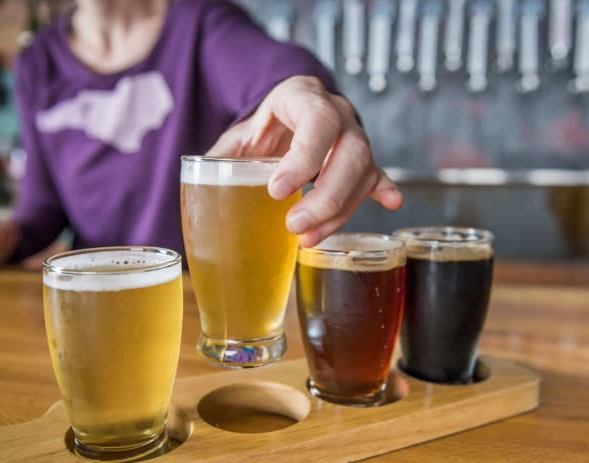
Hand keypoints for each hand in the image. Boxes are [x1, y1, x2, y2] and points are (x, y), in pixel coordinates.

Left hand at [207, 76, 402, 246]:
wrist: (290, 108)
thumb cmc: (267, 123)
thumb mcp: (241, 133)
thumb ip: (224, 157)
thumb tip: (198, 184)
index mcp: (305, 98)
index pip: (316, 121)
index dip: (303, 157)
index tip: (277, 189)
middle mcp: (340, 114)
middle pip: (350, 152)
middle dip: (326, 196)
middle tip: (295, 225)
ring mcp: (356, 137)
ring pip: (364, 171)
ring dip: (340, 210)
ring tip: (308, 237)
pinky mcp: (364, 160)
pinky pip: (377, 175)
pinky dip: (383, 190)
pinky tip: (390, 202)